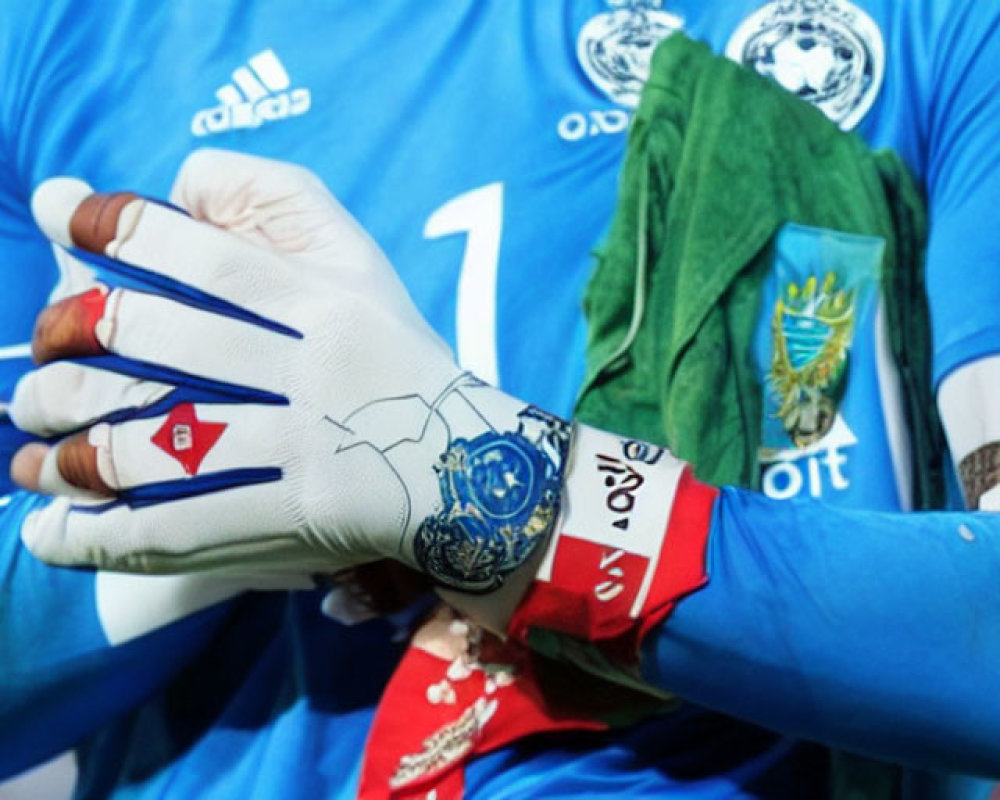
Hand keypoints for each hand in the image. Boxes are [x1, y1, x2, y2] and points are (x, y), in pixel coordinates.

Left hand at [11, 149, 568, 592]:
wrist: (465, 465)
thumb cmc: (395, 356)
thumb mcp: (357, 262)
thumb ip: (277, 204)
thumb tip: (172, 189)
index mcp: (324, 298)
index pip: (203, 253)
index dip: (119, 229)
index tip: (61, 212)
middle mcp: (314, 367)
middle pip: (161, 345)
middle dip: (74, 341)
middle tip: (41, 350)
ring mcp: (308, 448)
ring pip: (156, 448)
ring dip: (72, 450)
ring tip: (34, 450)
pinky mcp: (299, 517)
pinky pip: (179, 532)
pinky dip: (101, 538)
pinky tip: (51, 534)